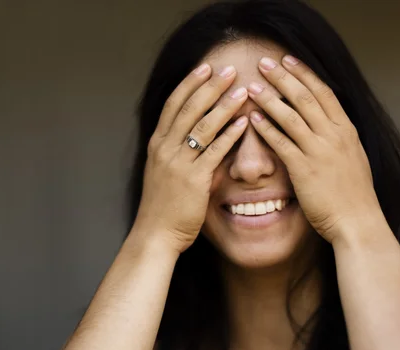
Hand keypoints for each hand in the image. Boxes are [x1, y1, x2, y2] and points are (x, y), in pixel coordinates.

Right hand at [134, 63, 248, 253]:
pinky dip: (229, 135)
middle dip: (210, 86)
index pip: (173, 104)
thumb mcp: (163, 172)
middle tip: (229, 69)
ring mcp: (177, 163)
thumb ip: (177, 153)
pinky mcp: (193, 179)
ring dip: (224, 105)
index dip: (190, 84)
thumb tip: (195, 138)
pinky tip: (244, 122)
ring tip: (242, 89)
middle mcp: (164, 148)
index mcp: (157, 144)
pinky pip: (214, 151)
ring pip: (202, 125)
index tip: (205, 67)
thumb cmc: (162, 206)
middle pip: (188, 108)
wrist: (155, 233)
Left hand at [246, 55, 382, 243]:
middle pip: (305, 97)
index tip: (289, 60)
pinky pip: (281, 143)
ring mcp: (319, 151)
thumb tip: (328, 125)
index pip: (324, 92)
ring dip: (269, 98)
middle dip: (283, 77)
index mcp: (347, 131)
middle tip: (264, 62)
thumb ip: (340, 139)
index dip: (305, 74)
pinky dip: (266, 128)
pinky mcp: (305, 169)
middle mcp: (334, 136)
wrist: (358, 221)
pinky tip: (253, 118)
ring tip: (251, 85)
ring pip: (291, 116)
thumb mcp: (353, 158)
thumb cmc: (355, 195)